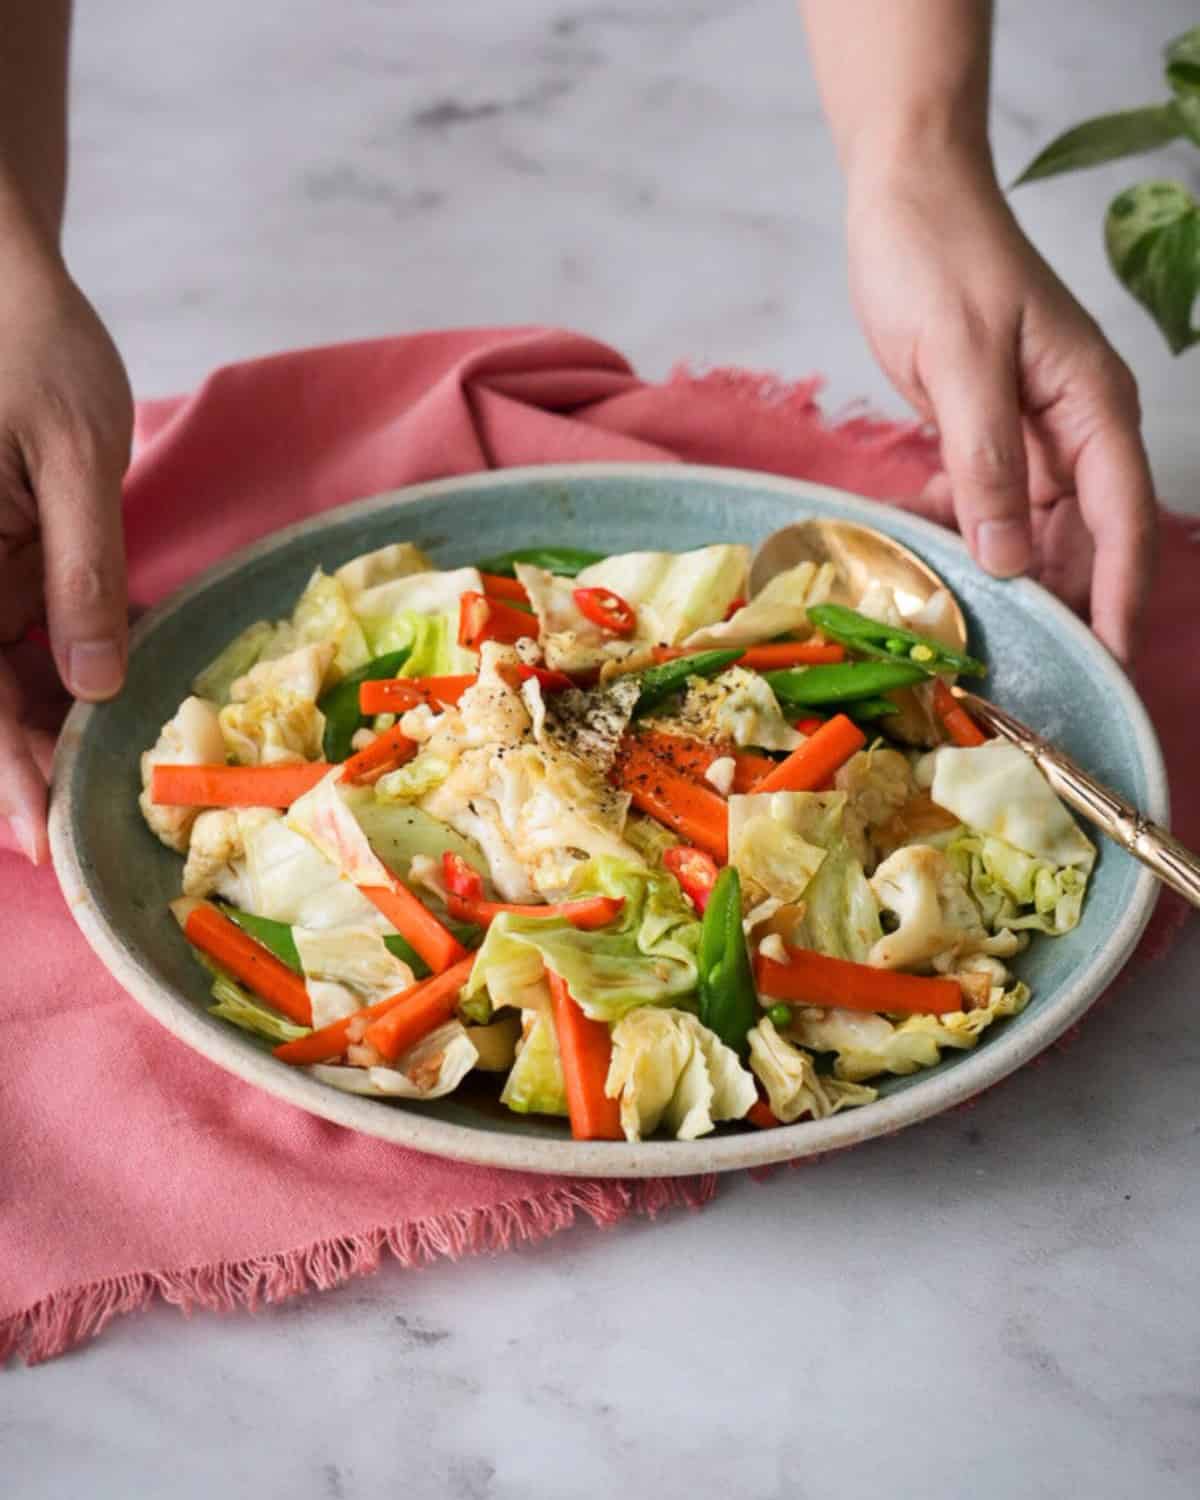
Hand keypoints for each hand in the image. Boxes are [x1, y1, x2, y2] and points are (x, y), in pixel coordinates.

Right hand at [0, 256, 132, 863]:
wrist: (6, 279)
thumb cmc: (30, 346)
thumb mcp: (73, 457)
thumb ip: (79, 573)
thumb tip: (93, 685)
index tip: (37, 834)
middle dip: (24, 766)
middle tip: (82, 830)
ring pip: (3, 677)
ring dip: (48, 730)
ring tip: (109, 786)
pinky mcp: (6, 560)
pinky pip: (28, 634)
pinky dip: (71, 671)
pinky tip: (114, 707)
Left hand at [845, 150, 1156, 662]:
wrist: (904, 195)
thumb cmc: (939, 258)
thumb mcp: (960, 361)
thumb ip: (986, 462)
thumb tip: (1008, 560)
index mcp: (1093, 407)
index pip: (1122, 522)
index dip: (1116, 600)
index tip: (1107, 669)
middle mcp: (1075, 427)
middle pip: (1080, 539)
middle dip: (1054, 602)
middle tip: (1012, 669)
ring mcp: (1031, 431)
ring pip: (1030, 529)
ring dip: (999, 573)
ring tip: (959, 624)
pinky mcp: (986, 431)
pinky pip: (984, 501)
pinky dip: (957, 528)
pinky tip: (918, 545)